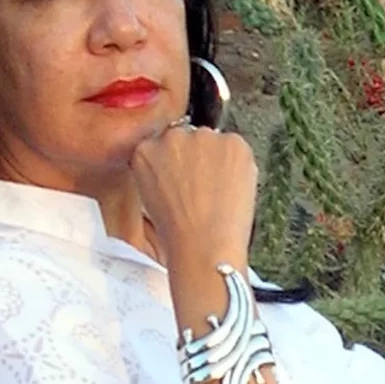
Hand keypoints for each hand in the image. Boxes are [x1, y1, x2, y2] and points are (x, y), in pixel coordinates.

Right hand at [129, 124, 257, 269]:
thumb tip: (180, 167)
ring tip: (219, 195)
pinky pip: (238, 149)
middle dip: (198, 159)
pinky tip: (233, 191)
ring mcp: (203, 137)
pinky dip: (240, 166)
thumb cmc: (178, 234)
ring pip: (215, 143)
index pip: (165, 145)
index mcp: (144, 151)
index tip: (185, 181)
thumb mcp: (151, 198)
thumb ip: (161, 172)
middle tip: (205, 191)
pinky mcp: (232, 142)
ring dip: (220, 161)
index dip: (179, 165)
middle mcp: (171, 137)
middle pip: (190, 140)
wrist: (204, 246)